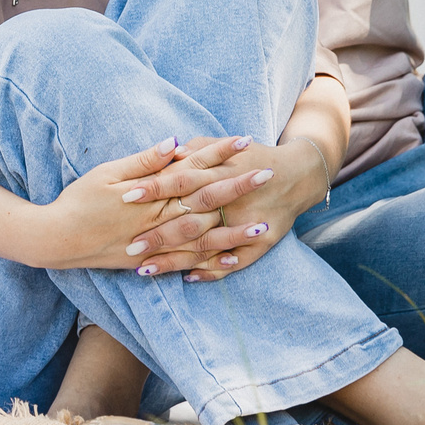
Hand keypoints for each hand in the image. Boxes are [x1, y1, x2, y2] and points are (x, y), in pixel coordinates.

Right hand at [29, 137, 246, 271]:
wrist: (56, 239)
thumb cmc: (78, 200)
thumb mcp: (106, 173)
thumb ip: (143, 161)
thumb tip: (174, 143)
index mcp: (149, 191)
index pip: (192, 167)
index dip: (219, 154)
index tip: (245, 142)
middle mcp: (157, 217)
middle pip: (204, 199)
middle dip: (238, 187)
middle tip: (269, 176)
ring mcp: (155, 242)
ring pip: (203, 235)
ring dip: (234, 230)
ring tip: (263, 225)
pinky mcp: (151, 261)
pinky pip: (187, 262)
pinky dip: (211, 261)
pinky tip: (234, 258)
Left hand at [127, 138, 331, 281]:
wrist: (299, 174)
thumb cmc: (253, 157)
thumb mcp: (225, 146)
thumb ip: (196, 150)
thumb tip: (169, 152)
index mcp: (220, 172)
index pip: (180, 180)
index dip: (153, 188)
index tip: (125, 197)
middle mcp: (232, 201)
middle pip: (189, 219)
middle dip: (158, 235)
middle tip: (128, 247)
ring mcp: (247, 225)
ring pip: (205, 247)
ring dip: (175, 260)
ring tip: (145, 270)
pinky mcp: (262, 243)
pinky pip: (235, 262)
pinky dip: (212, 270)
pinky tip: (188, 278)